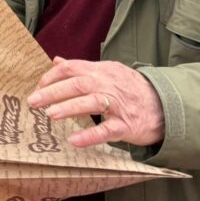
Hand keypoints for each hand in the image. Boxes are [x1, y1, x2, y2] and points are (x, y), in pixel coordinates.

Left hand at [27, 57, 164, 147]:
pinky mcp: (127, 125)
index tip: (38, 87)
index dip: (52, 76)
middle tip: (34, 101)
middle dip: (53, 91)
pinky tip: (74, 140)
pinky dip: (90, 135)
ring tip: (50, 114)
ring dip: (69, 108)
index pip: (72, 68)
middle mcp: (109, 84)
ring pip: (92, 102)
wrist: (166, 105)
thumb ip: (81, 67)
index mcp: (102, 70)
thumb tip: (56, 60)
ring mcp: (119, 105)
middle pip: (78, 83)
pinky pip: (107, 130)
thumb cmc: (130, 89)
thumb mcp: (107, 72)